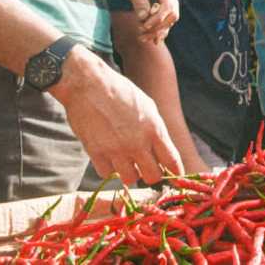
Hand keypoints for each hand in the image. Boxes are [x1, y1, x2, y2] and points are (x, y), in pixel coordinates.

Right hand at [50, 47, 182, 184]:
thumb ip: (156, 130)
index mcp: (154, 128)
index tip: (175, 176)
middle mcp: (137, 142)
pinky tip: (110, 158)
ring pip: (130, 179)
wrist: (89, 84)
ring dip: (131, 173)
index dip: (175, 172)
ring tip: (128, 163)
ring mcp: (116, 150)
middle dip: (153, 175)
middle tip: (148, 168)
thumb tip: (162, 150)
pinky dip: (110, 169)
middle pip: (152, 176)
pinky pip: (107, 174)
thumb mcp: (147, 106)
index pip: (171, 160)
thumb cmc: (120, 92)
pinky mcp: (96, 153)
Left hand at [112, 0, 179, 44]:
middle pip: (171, 14)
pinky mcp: (160, 3)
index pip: (169, 5)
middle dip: (159, 26)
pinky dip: (156, 28)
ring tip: (143, 38)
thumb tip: (144, 19)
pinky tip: (149, 38)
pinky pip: (162, 19)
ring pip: (168, 19)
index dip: (158, 18)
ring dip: (157, 30)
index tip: (144, 26)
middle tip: (143, 35)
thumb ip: (138, 1)